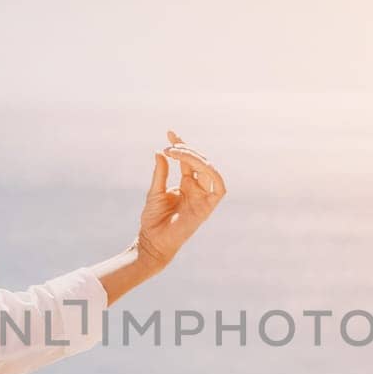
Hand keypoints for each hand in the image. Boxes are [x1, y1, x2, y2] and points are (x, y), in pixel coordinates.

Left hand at [132, 132, 226, 269]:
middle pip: (199, 162)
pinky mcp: (208, 207)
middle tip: (171, 146)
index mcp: (186, 184)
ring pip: (208, 170)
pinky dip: (214, 174)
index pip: (187, 160)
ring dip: (195, 158)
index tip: (170, 133)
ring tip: (177, 152)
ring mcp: (203, 197)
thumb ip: (161, 172)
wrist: (153, 241)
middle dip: (187, 149)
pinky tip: (199, 163)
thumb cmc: (153, 220)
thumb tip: (160, 151)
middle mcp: (197, 189)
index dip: (181, 144)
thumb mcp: (155, 191)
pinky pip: (219, 188)